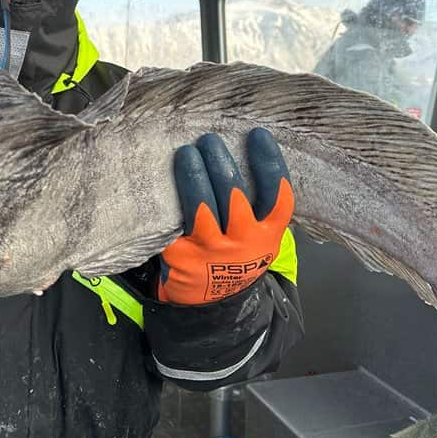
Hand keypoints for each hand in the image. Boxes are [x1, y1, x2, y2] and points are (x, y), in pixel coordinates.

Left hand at [158, 128, 293, 304]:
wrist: (212, 302)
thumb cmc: (236, 254)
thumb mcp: (259, 237)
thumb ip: (256, 206)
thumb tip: (239, 150)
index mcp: (268, 235)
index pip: (276, 196)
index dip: (269, 163)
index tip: (257, 134)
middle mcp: (243, 243)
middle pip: (233, 195)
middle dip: (219, 162)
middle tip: (208, 139)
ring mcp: (211, 251)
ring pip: (201, 206)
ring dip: (193, 175)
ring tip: (186, 152)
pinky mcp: (181, 257)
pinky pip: (173, 222)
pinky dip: (167, 199)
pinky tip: (160, 181)